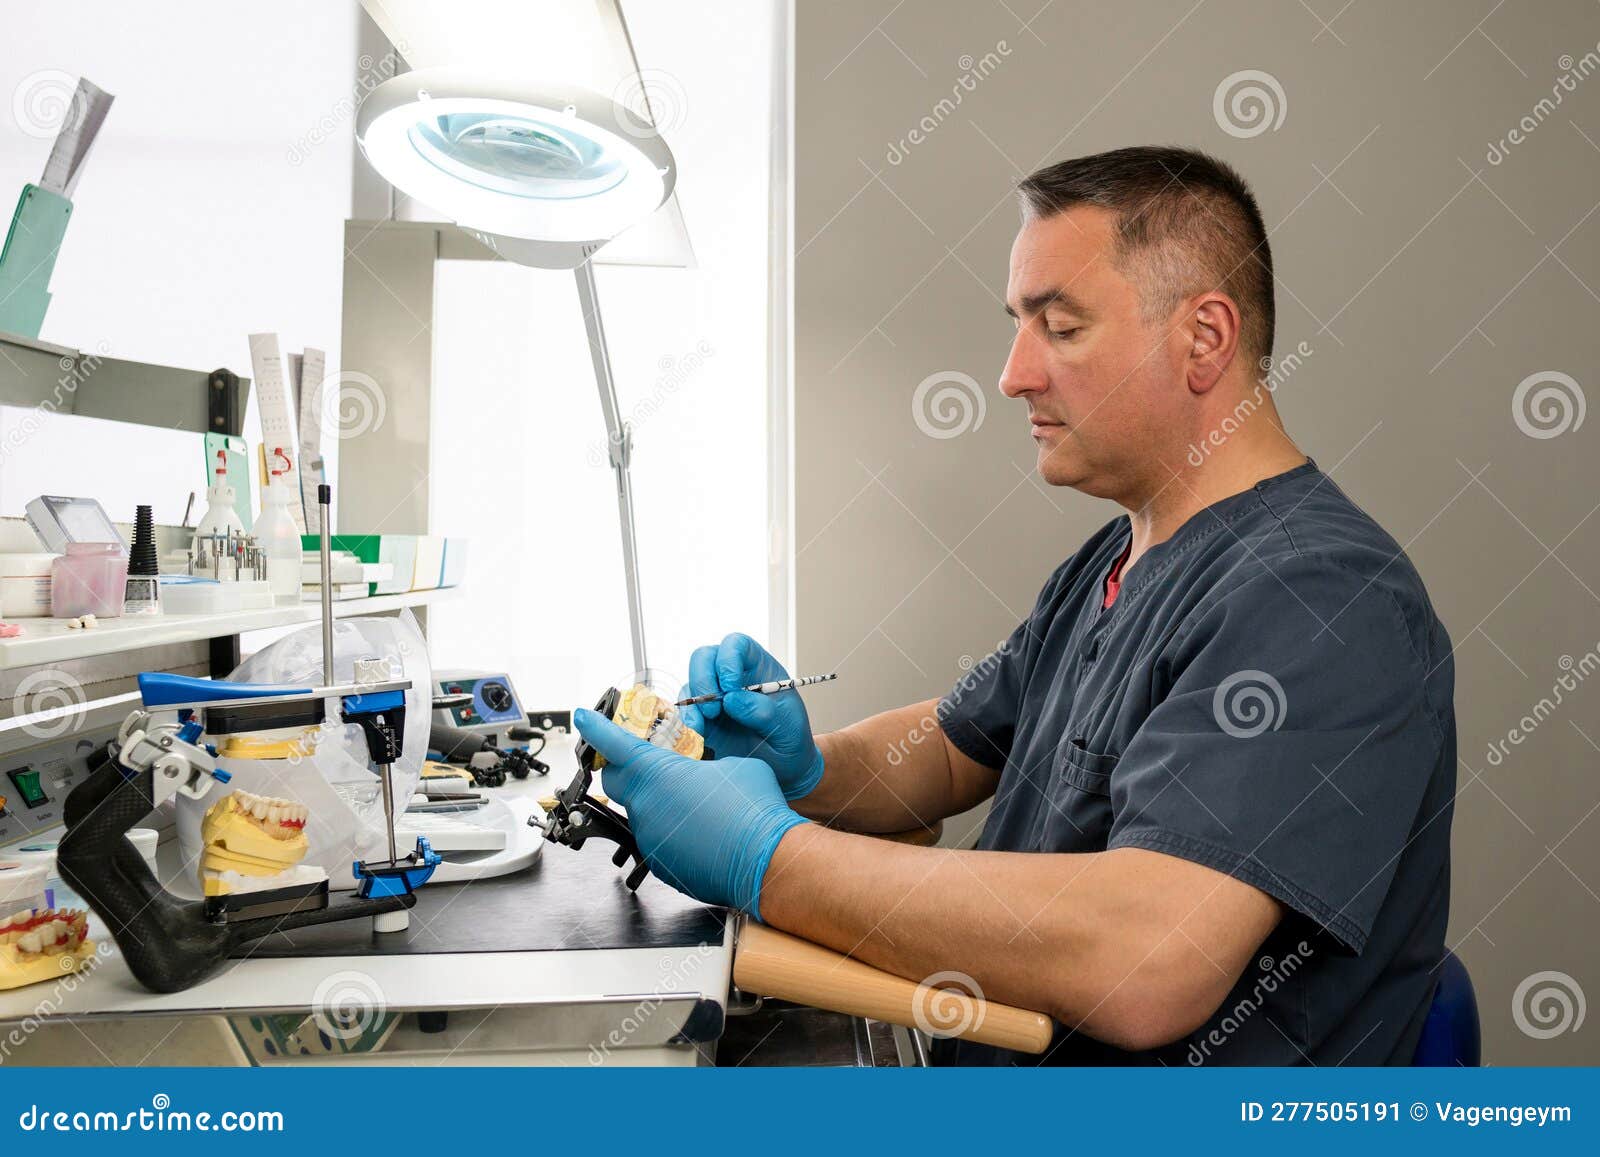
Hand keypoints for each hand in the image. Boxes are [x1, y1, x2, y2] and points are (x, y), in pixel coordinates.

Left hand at [574, 707, 807, 918]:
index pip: (614, 743)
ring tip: (692, 805)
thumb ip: (703, 762)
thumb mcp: (732, 764)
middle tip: (653, 765)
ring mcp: (650, 836)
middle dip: (627, 769)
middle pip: (617, 780)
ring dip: (657, 802)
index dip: (596, 728)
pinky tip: (698, 831)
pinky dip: (670, 831)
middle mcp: (645, 805)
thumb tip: (701, 770)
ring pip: (639, 812)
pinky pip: (655, 838)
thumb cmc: (754, 810)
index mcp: (657, 772)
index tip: (585, 718)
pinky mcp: (660, 862)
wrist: (766, 858)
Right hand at [678, 633, 824, 800]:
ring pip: (689, 685)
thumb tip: (731, 699)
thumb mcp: (788, 727)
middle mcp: (731, 677)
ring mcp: (712, 697)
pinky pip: (684, 715)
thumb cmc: (789, 740)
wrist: (781, 770)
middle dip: (702, 680)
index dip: (728, 659)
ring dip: (692, 707)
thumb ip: (763, 711)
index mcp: (758, 668)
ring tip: (704, 731)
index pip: (737, 645)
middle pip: (704, 658)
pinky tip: (697, 739)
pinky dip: (685, 725)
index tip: (731, 686)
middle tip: (713, 710)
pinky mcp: (700, 720)